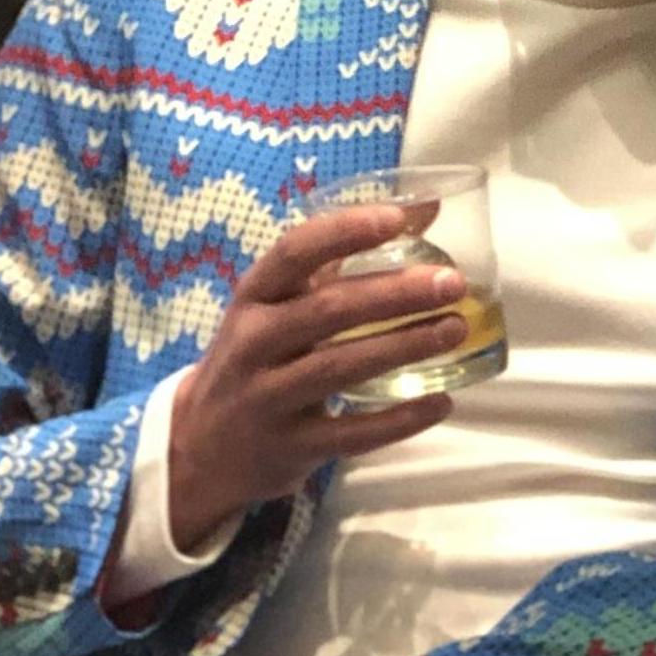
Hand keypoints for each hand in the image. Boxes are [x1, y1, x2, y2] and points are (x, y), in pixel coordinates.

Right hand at [167, 202, 471, 542]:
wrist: (200, 447)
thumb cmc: (257, 356)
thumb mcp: (279, 304)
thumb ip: (342, 259)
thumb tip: (425, 208)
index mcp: (254, 296)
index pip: (294, 252)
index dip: (346, 231)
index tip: (398, 218)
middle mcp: (255, 342)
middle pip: (329, 310)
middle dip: (396, 294)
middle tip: (451, 283)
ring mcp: (268, 398)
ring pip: (341, 368)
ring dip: (405, 347)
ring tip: (455, 329)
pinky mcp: (290, 447)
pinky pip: (352, 434)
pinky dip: (399, 419)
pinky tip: (441, 401)